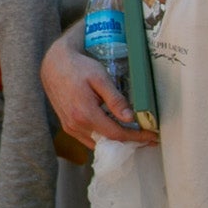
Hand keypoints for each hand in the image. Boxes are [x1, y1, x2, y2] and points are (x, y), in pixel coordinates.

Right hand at [40, 32, 149, 150]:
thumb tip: (130, 118)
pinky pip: (89, 139)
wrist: (54, 64)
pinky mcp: (68, 126)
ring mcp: (70, 127)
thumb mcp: (100, 78)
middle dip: (130, 142)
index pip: (116, 134)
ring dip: (117, 142)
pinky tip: (115, 131)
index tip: (153, 136)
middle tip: (148, 138)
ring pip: (99, 144)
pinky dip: (104, 139)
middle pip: (109, 143)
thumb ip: (115, 99)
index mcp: (85, 114)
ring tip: (134, 135)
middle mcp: (76, 125)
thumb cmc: (78, 67)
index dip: (137, 137)